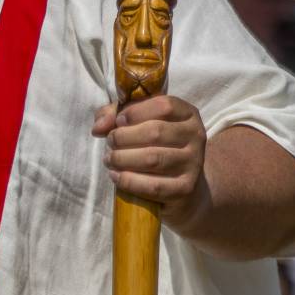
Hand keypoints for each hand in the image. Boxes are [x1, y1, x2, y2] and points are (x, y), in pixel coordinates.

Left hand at [92, 95, 210, 231]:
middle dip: (123, 137)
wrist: (180, 185)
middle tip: (110, 143)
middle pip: (155, 132)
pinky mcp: (185, 188)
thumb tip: (98, 127)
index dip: (135, 112)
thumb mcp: (136, 122)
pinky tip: (116, 176)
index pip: (164, 105)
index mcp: (187, 114)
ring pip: (152, 158)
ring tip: (110, 159)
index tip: (118, 121)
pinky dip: (128, 180)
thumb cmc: (154, 146)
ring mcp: (193, 163)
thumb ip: (114, 116)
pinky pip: (153, 185)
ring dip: (122, 159)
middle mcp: (196, 136)